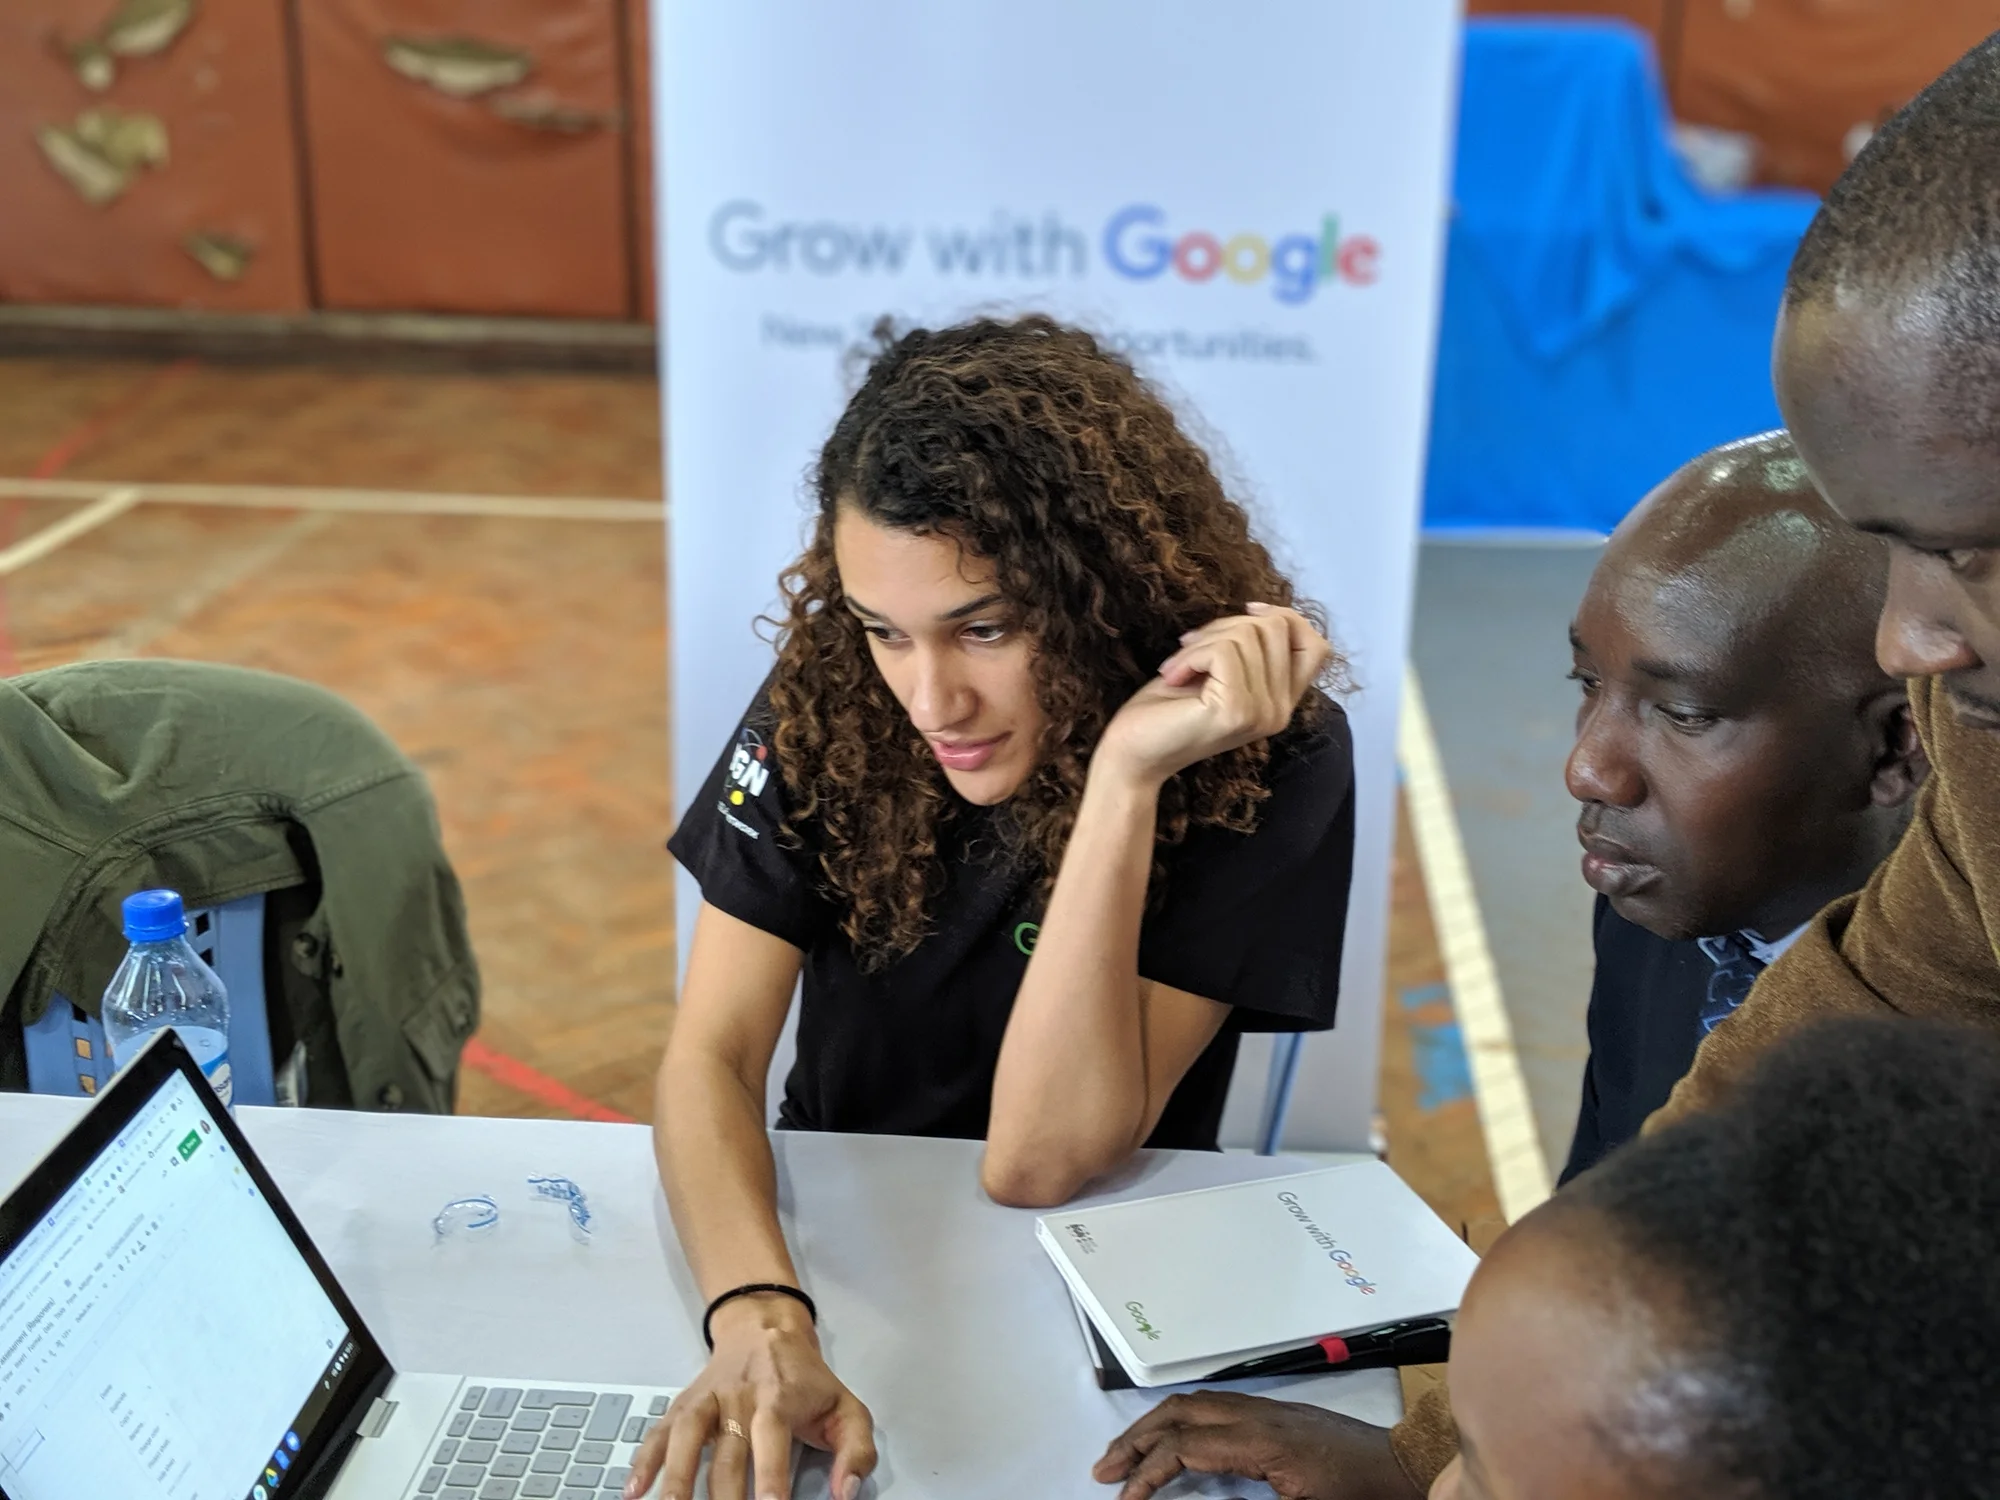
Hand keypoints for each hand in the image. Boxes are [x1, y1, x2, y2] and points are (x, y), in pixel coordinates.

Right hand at [626, 1296, 874, 1499]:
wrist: (766, 1329)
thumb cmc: (808, 1382)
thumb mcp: (848, 1408)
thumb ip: (856, 1452)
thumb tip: (847, 1493)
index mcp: (780, 1396)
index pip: (771, 1437)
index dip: (771, 1477)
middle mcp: (739, 1396)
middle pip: (727, 1450)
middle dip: (724, 1496)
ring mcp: (707, 1400)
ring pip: (686, 1437)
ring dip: (677, 1479)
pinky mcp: (684, 1405)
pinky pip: (659, 1433)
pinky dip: (643, 1462)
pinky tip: (634, 1492)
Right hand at [1092, 1392, 1420, 1499]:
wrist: (1404, 1468)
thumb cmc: (1362, 1493)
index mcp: (1261, 1440)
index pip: (1185, 1449)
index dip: (1148, 1474)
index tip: (1125, 1499)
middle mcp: (1257, 1415)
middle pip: (1178, 1414)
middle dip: (1135, 1440)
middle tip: (1104, 1468)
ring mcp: (1266, 1409)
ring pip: (1193, 1404)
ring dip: (1154, 1425)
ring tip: (1126, 1451)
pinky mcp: (1275, 1414)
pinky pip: (1213, 1405)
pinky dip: (1180, 1418)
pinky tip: (1171, 1436)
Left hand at [1096, 605, 1332, 790]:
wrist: (1132, 753)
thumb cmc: (1167, 709)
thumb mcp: (1219, 671)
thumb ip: (1250, 649)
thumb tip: (1263, 611)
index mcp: (1282, 703)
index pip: (1317, 646)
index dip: (1286, 617)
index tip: (1247, 612)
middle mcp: (1281, 711)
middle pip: (1276, 628)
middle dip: (1227, 625)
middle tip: (1190, 650)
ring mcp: (1262, 713)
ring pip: (1248, 634)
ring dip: (1202, 642)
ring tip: (1178, 667)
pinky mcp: (1237, 711)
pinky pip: (1223, 651)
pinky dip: (1191, 654)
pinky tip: (1173, 676)